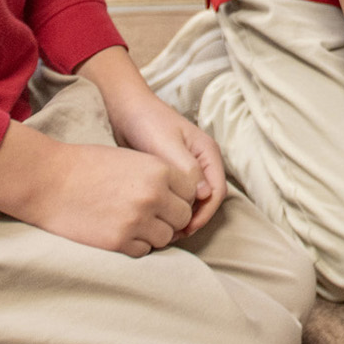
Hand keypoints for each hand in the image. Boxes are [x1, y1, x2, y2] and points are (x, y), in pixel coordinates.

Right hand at [0, 122, 201, 255]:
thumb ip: (159, 176)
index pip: (191, 192)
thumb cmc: (86, 164)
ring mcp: (137, 220)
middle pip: (183, 217)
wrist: (48, 180)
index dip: (180, 196)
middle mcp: (153, 196)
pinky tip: (120, 232)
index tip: (166, 199)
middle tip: (151, 215)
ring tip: (134, 224)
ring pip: (166, 237)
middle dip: (170, 218)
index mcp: (159, 170)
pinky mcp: (119, 241)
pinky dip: (136, 245)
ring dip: (154, 233)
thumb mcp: (131, 159)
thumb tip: (182, 196)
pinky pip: (144, 251)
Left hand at [106, 91, 225, 236]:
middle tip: (172, 234)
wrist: (126, 109)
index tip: (185, 228)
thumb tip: (205, 195)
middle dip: (194, 218)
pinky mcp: (173, 174)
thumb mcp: (167, 144)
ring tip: (164, 228)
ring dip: (183, 215)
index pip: (217, 192)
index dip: (204, 213)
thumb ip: (188, 169)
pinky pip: (179, 196)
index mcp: (208, 153)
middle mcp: (203, 162)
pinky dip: (172, 208)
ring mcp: (189, 168)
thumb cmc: (147, 122)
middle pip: (208, 199)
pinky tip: (157, 216)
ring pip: (194, 200)